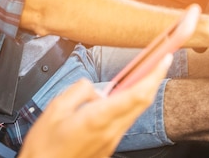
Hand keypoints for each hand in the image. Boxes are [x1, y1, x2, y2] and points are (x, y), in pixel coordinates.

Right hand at [19, 53, 172, 157]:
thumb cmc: (45, 148)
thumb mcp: (55, 109)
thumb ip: (78, 91)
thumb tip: (93, 88)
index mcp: (98, 118)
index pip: (137, 93)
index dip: (154, 75)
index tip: (164, 59)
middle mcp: (110, 132)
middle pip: (142, 102)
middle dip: (155, 79)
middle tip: (162, 61)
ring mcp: (110, 141)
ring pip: (135, 112)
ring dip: (144, 92)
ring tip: (146, 74)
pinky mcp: (107, 147)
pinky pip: (124, 122)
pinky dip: (130, 105)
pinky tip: (125, 97)